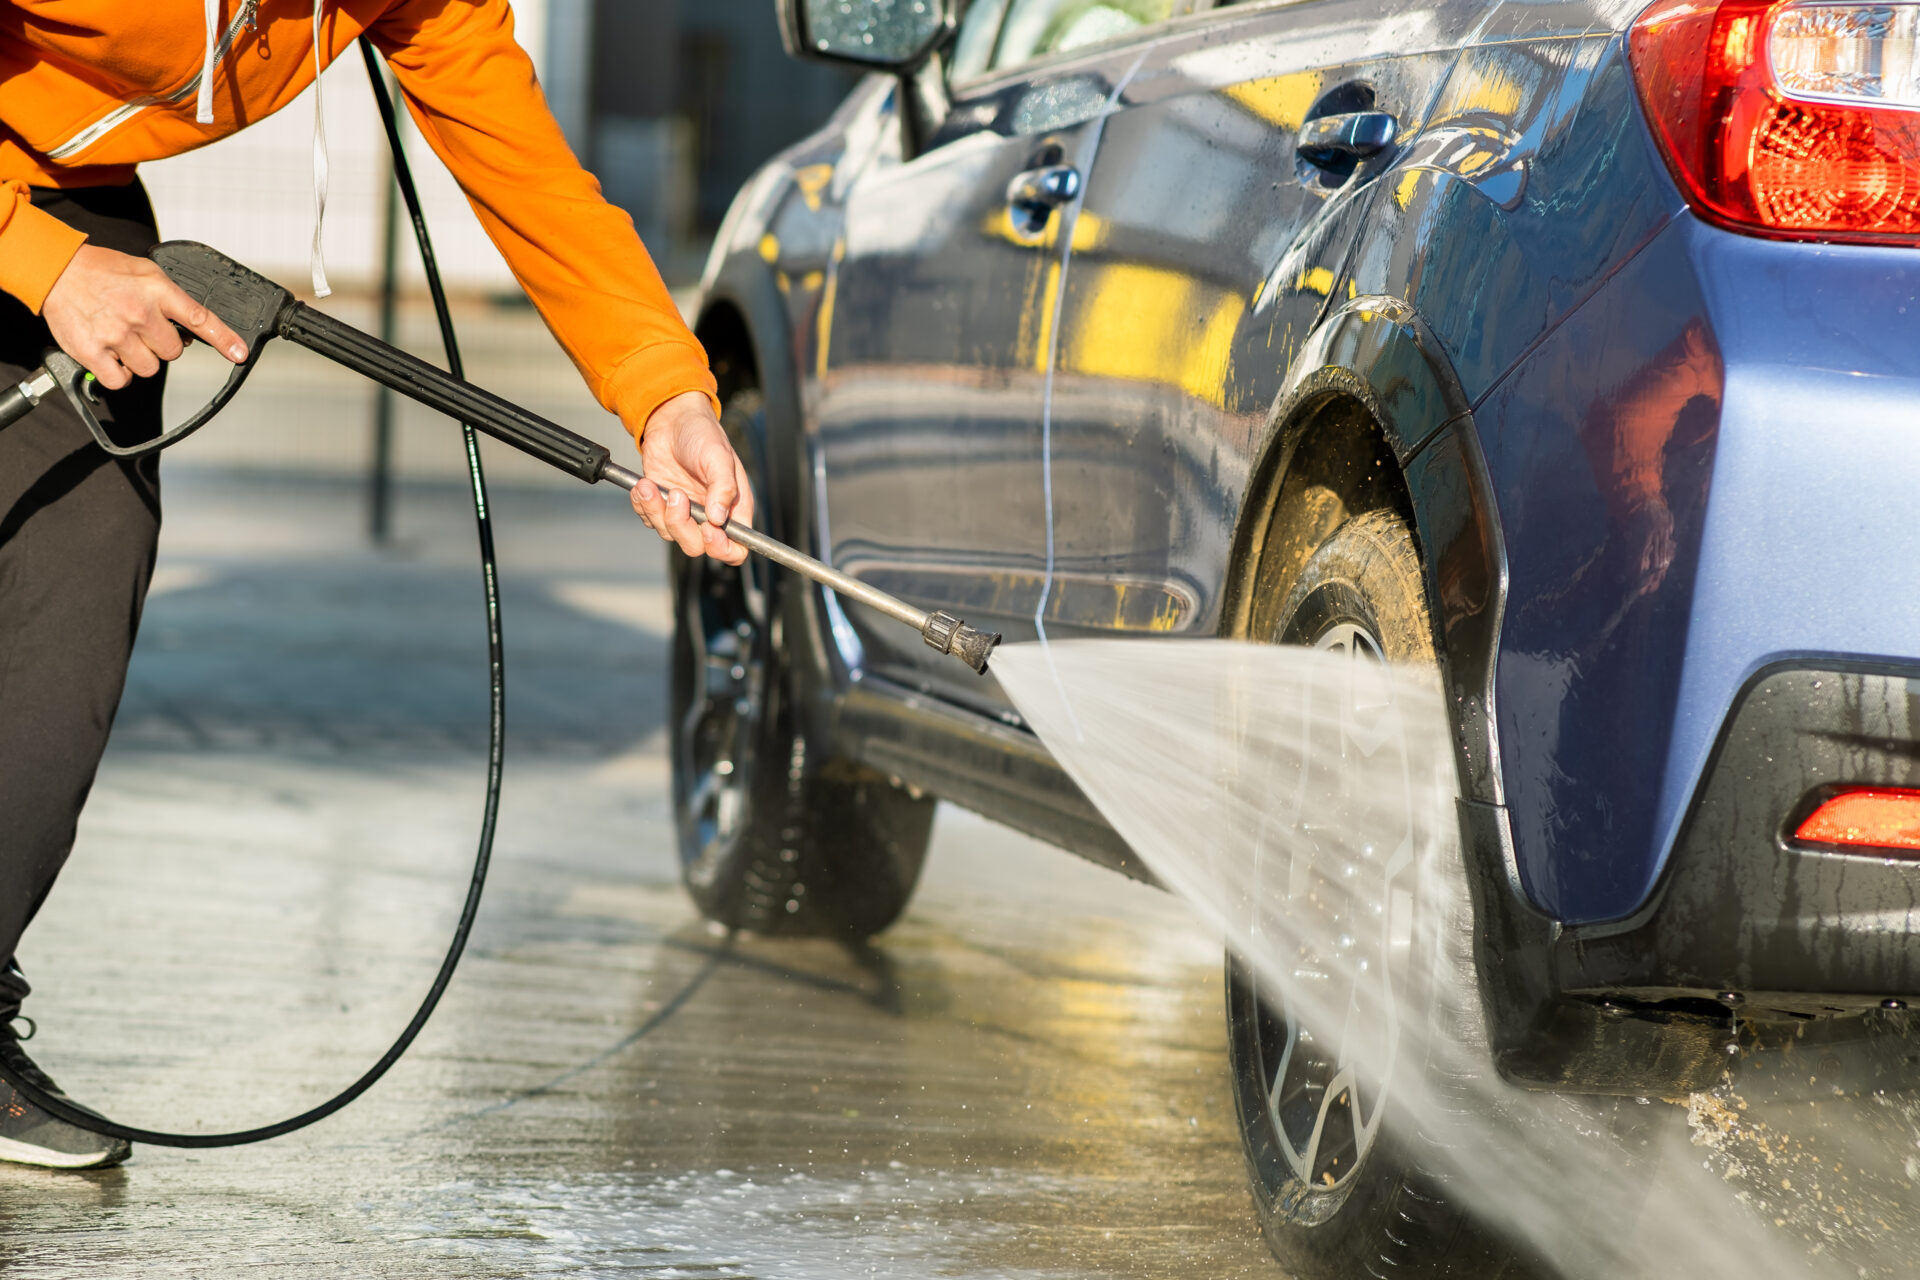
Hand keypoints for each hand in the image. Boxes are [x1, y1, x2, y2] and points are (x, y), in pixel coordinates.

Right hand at [42, 244, 247, 389]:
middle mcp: (139, 313)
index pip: (200, 318)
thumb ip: (171, 297)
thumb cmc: (102, 271)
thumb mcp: (145, 271)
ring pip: (150, 368)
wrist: (55, 270)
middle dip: (162, 344)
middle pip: (173, 352)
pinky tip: (112, 356)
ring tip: (123, 338)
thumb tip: (193, 329)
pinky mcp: (93, 352)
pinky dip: (119, 373)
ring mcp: (116, 335)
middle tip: (142, 329)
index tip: (239, 354)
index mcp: (157, 290)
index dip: (224, 339)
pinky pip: (121, 380)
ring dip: (140, 359)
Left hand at [629, 391, 755, 565]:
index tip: (709, 530)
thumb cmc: (703, 434)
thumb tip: (718, 519)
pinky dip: (643, 506)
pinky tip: (644, 485)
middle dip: (682, 525)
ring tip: (651, 485)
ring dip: (656, 511)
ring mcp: (684, 512)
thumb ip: (723, 487)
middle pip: (697, 547)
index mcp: (732, 508)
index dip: (722, 548)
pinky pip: (649, 520)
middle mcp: (709, 515)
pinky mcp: (660, 505)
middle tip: (676, 495)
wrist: (672, 419)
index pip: (736, 548)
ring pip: (669, 534)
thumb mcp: (718, 457)